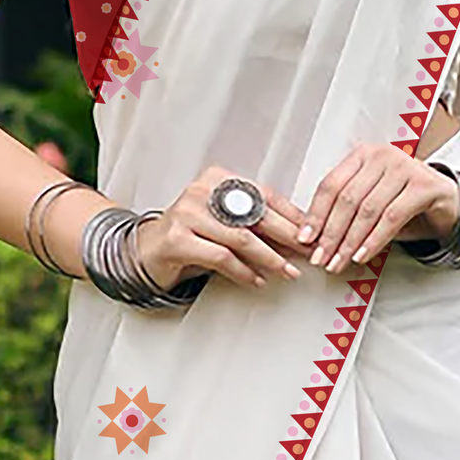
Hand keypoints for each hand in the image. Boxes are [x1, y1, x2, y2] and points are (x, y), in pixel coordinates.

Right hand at [134, 166, 313, 292]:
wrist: (147, 250)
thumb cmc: (191, 235)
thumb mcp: (224, 222)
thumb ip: (255, 223)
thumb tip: (299, 235)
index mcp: (218, 178)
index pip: (265, 195)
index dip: (292, 216)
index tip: (311, 233)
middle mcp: (202, 190)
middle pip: (257, 215)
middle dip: (288, 237)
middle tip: (307, 252)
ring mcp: (187, 213)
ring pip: (242, 238)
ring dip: (270, 259)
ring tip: (288, 272)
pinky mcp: (178, 239)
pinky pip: (221, 257)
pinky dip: (244, 272)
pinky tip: (257, 280)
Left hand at [297, 144, 458, 268]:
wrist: (447, 202)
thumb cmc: (404, 203)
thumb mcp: (370, 203)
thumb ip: (345, 213)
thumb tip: (313, 239)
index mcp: (363, 155)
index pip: (331, 185)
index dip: (315, 214)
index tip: (305, 239)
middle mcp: (383, 155)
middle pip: (347, 199)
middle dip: (331, 233)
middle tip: (321, 258)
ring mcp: (405, 167)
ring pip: (367, 209)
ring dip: (350, 241)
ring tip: (339, 261)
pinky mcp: (424, 185)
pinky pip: (391, 217)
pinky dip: (374, 240)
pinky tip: (362, 255)